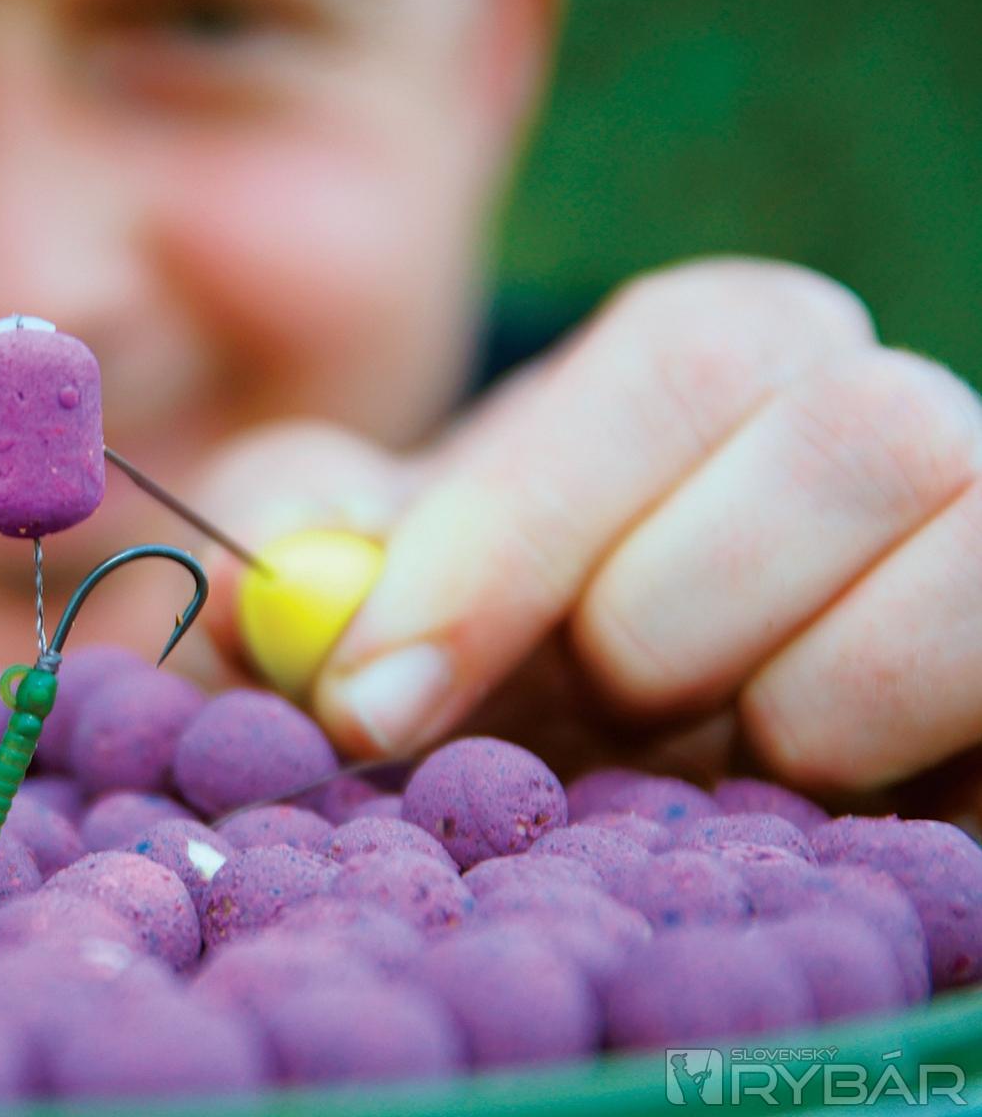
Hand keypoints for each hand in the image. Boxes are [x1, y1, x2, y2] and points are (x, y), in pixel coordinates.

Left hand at [200, 258, 981, 796]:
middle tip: (568, 728)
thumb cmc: (483, 682)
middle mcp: (872, 427)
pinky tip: (790, 806)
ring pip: (965, 530)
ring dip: (790, 692)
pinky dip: (885, 750)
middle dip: (657, 617)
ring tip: (692, 768)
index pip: (676, 353)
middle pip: (850, 422)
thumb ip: (294, 549)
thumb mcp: (359, 604)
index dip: (517, 527)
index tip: (370, 698)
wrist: (610, 803)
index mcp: (711, 371)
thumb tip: (250, 582)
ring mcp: (975, 541)